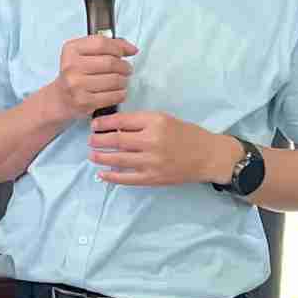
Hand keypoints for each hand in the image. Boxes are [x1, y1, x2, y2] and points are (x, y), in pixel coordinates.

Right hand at [48, 35, 137, 119]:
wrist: (60, 98)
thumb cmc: (76, 73)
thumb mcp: (85, 53)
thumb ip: (108, 46)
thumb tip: (131, 49)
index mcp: (71, 50)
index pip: (101, 43)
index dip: (119, 47)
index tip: (126, 52)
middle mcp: (71, 66)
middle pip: (110, 62)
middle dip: (124, 66)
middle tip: (127, 69)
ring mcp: (76, 85)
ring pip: (114, 80)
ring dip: (124, 81)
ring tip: (122, 81)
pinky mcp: (83, 102)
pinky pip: (112, 96)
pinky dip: (120, 94)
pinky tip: (119, 92)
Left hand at [88, 111, 243, 186]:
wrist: (208, 156)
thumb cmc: (187, 134)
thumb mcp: (165, 119)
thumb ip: (142, 122)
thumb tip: (115, 126)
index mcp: (155, 121)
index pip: (122, 121)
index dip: (104, 123)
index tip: (94, 124)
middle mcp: (152, 140)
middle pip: (117, 140)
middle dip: (99, 140)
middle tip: (89, 139)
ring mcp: (152, 161)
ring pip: (118, 159)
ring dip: (102, 157)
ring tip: (92, 155)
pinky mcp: (153, 178)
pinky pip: (127, 178)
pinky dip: (112, 177)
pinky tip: (102, 174)